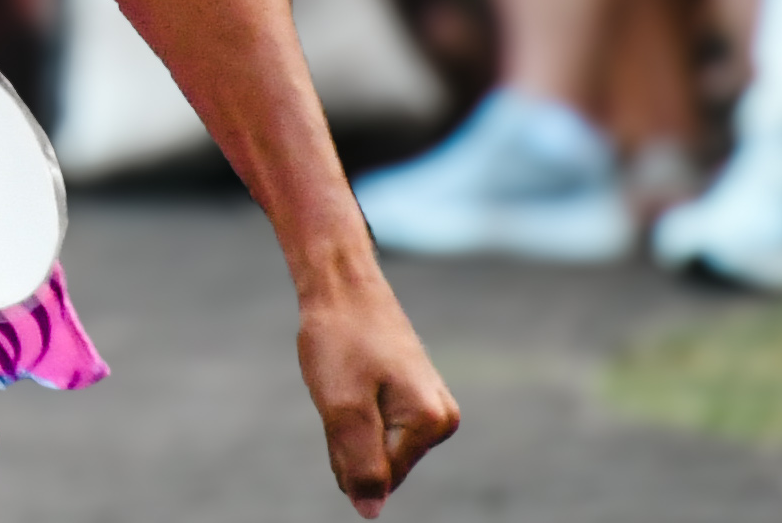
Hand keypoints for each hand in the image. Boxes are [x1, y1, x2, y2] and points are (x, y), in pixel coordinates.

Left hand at [299, 267, 459, 512]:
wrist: (340, 281)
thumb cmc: (339, 338)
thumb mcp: (341, 408)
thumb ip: (358, 464)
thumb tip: (369, 511)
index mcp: (432, 423)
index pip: (380, 476)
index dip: (343, 453)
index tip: (339, 405)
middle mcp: (442, 418)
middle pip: (382, 462)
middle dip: (349, 439)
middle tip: (341, 388)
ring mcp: (431, 404)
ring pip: (376, 443)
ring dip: (349, 422)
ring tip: (347, 378)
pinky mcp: (415, 393)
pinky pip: (376, 423)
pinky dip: (354, 408)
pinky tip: (352, 376)